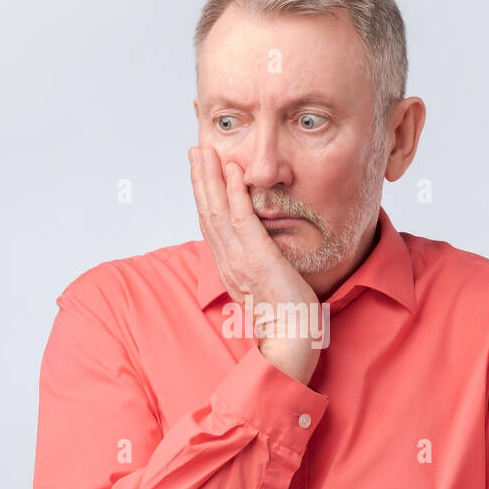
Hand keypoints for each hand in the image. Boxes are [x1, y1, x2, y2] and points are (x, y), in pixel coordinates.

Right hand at [189, 144, 320, 384]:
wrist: (293, 337)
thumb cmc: (287, 315)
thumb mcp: (266, 284)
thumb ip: (259, 264)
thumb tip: (262, 249)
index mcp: (229, 268)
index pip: (211, 225)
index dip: (203, 196)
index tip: (201, 171)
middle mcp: (228, 262)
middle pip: (207, 213)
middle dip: (200, 179)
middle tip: (195, 151)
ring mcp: (240, 260)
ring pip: (217, 212)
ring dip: (211, 178)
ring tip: (206, 152)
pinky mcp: (257, 258)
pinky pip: (242, 219)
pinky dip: (235, 193)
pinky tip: (234, 172)